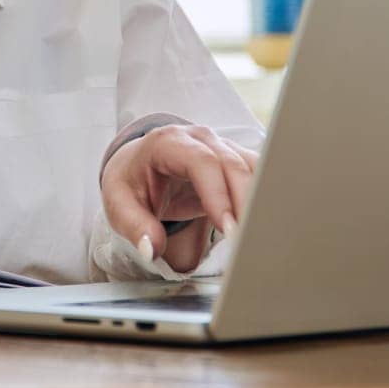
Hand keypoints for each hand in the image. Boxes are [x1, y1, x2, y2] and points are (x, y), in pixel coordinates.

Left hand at [100, 123, 258, 273]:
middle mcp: (200, 139)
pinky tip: (270, 224)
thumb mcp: (118, 203)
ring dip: (262, 201)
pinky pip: (259, 175)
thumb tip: (151, 248)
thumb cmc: (131, 183)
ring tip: (265, 237)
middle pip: (233, 164)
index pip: (201, 163)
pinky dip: (267, 198)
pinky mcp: (235, 161)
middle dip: (245, 203)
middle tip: (250, 241)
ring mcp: (221, 147)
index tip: (228, 228)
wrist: (137, 165)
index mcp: (168, 142)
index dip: (218, 194)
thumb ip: (134, 226)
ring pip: (253, 168)